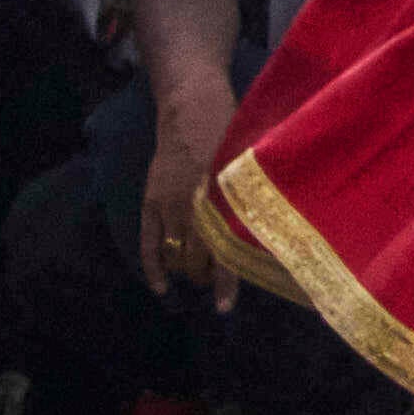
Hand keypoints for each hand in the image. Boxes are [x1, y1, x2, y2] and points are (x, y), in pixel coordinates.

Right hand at [143, 105, 236, 300]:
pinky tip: (161, 287)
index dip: (225, 284)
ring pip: (176, 255)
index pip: (225, 254)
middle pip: (199, 259)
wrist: (193, 107)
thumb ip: (251, 203)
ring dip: (187, 271)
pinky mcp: (152, 201)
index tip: (225, 307)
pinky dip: (153, 267)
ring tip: (198, 276)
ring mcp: (170, 205)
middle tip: (216, 282)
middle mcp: (196, 208)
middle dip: (206, 276)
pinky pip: (148, 243)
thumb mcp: (250, 169)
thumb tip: (264, 239)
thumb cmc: (233, 133)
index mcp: (225, 202)